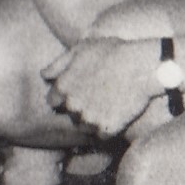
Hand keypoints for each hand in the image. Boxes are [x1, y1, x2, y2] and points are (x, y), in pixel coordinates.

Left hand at [42, 37, 161, 137]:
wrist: (140, 66)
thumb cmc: (110, 52)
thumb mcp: (80, 50)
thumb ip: (58, 64)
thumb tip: (44, 75)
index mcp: (62, 87)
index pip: (52, 101)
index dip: (63, 96)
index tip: (76, 91)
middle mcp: (72, 105)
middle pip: (68, 114)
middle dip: (77, 108)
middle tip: (93, 98)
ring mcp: (89, 119)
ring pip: (83, 126)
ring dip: (90, 120)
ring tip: (104, 107)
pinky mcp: (107, 129)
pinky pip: (101, 135)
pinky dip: (106, 129)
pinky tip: (114, 116)